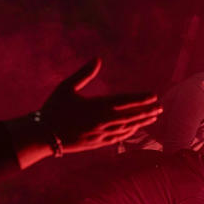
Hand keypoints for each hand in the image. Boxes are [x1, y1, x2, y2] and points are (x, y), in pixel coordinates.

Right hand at [40, 58, 161, 153]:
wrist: (43, 135)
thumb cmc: (53, 108)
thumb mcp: (66, 87)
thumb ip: (84, 74)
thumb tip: (97, 58)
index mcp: (96, 107)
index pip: (125, 102)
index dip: (141, 99)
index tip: (154, 96)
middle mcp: (102, 122)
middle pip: (130, 116)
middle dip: (146, 111)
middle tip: (160, 107)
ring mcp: (100, 135)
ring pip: (126, 128)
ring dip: (141, 122)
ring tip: (153, 118)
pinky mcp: (96, 144)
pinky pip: (118, 138)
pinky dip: (128, 133)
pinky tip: (135, 130)